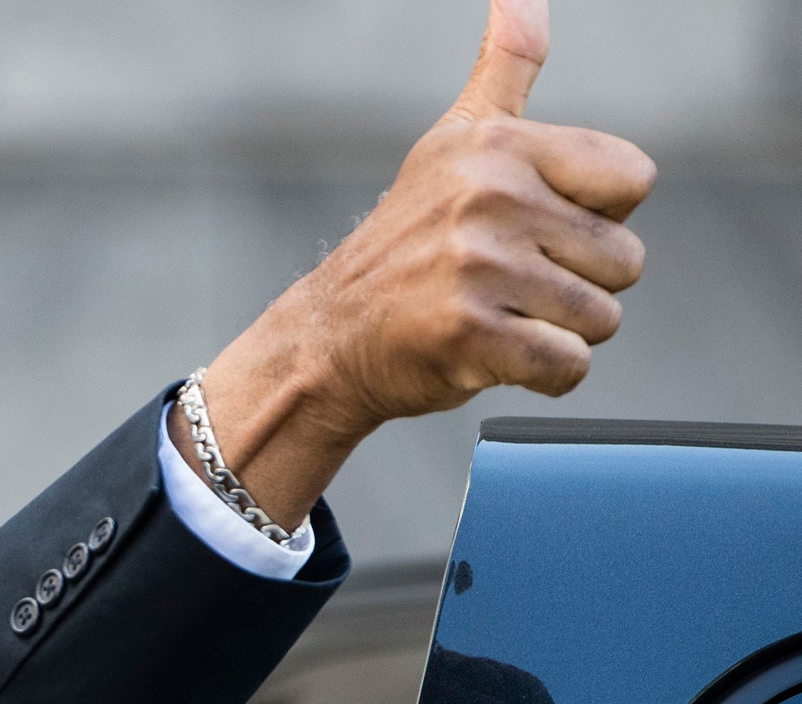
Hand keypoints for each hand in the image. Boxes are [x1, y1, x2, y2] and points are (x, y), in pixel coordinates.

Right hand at [178, 0, 657, 527]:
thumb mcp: (453, 144)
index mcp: (498, 146)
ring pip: (600, 319)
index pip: (633, 180)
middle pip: (625, 261)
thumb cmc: (406, 244)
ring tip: (494, 317)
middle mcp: (489, 197)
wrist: (328, 337)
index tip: (529, 227)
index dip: (593, 216)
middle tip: (505, 285)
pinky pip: (567, 366)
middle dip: (577, 286)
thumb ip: (505, 69)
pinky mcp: (467, 333)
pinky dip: (541, 377)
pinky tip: (490, 356)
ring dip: (557, 333)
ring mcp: (476, 266)